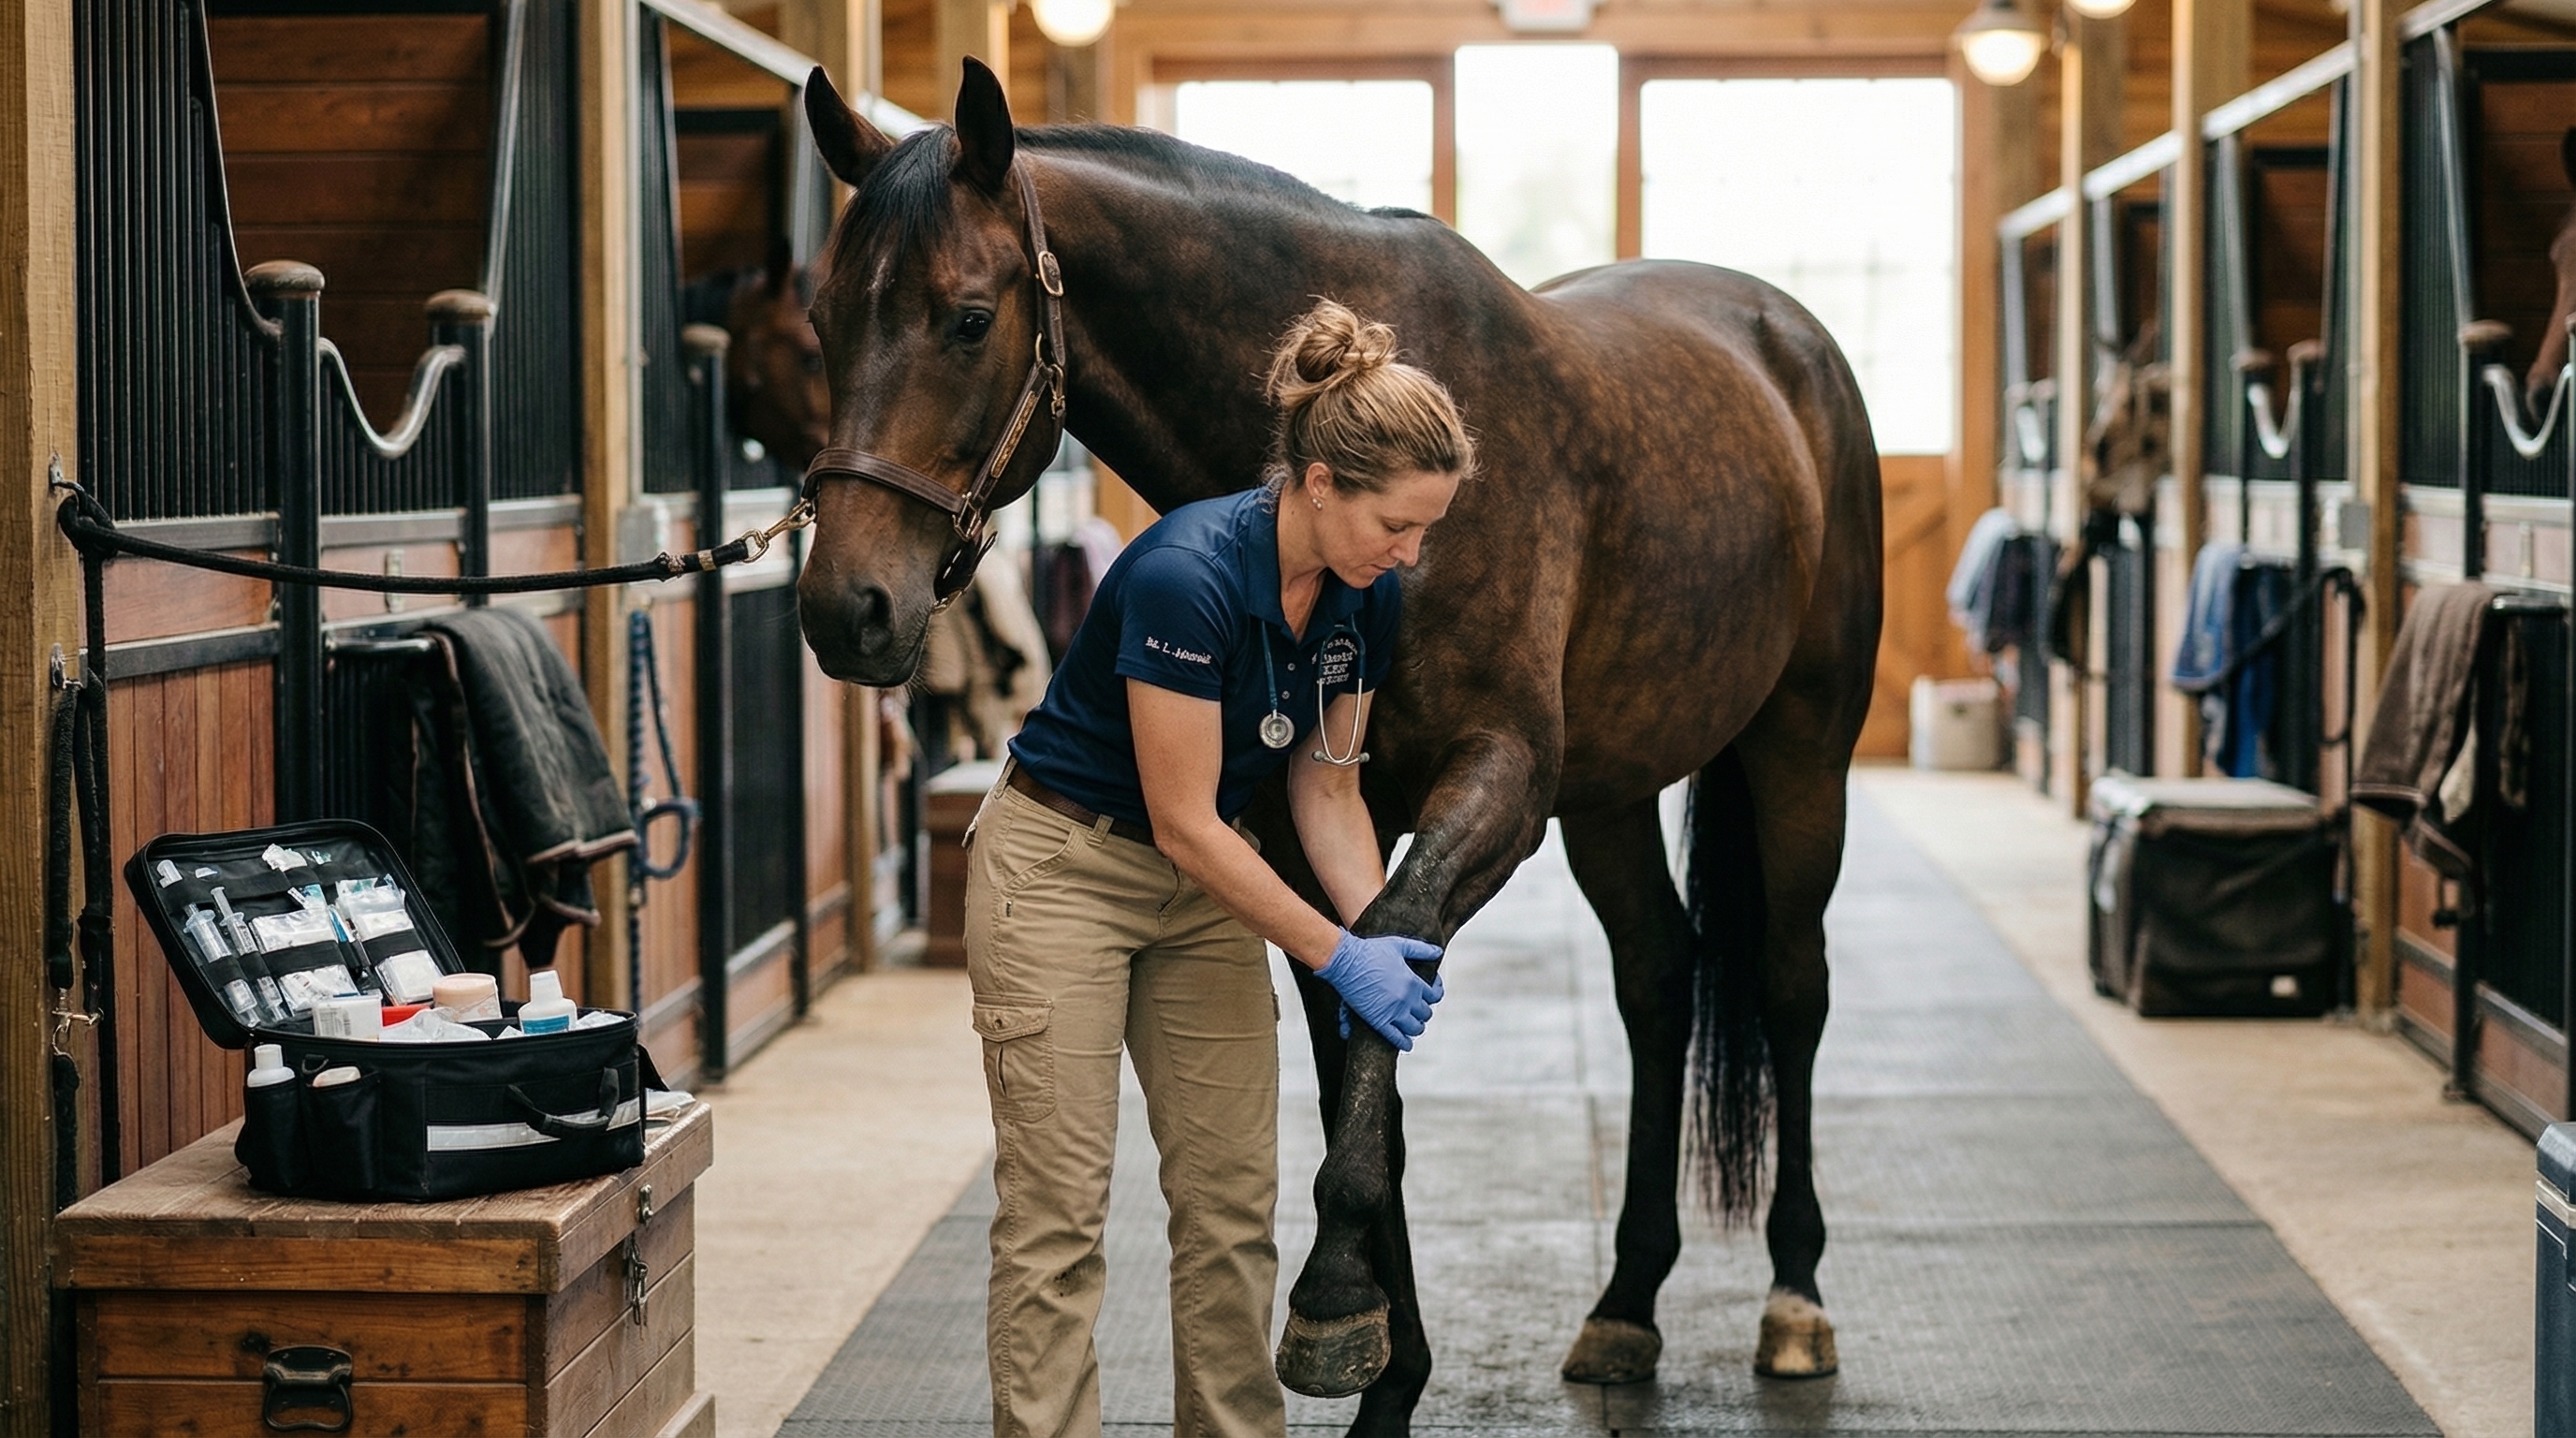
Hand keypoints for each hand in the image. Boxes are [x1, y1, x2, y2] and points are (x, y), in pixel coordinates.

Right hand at [1316, 930, 1444, 1050]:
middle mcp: (1407, 999)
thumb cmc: (1370, 951)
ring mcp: (1393, 1012)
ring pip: (1415, 1028)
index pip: (1435, 996)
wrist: (1345, 961)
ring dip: (1416, 1027)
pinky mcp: (1378, 1021)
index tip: (1430, 993)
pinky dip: (1404, 1043)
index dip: (1435, 995)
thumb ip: (1421, 950)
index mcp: (1414, 982)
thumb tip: (1438, 952)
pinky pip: (1397, 1038)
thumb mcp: (1399, 945)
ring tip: (1412, 1024)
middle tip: (1417, 1009)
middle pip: (1425, 1014)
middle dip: (1423, 1012)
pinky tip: (1406, 1044)